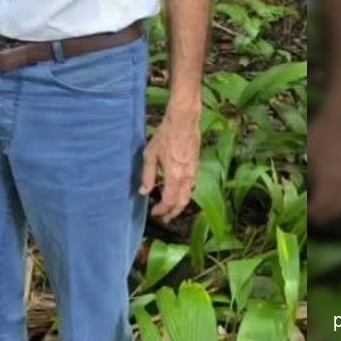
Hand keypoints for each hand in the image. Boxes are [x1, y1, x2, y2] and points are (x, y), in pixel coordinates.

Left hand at [140, 105, 201, 221]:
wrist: (184, 121)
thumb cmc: (165, 136)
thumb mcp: (150, 155)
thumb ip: (147, 175)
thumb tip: (144, 192)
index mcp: (174, 176)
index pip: (169, 201)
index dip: (162, 210)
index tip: (154, 213)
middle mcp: (186, 177)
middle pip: (181, 202)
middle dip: (173, 213)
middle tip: (165, 219)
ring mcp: (193, 172)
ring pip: (188, 195)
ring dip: (179, 205)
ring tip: (171, 209)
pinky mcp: (196, 166)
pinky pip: (191, 186)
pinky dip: (184, 194)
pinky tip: (178, 193)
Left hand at [307, 91, 340, 223]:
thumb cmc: (326, 128)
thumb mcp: (308, 149)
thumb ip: (305, 171)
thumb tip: (299, 187)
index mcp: (331, 179)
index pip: (322, 206)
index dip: (313, 214)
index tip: (304, 217)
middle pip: (338, 208)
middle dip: (327, 215)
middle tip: (316, 219)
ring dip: (340, 210)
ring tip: (330, 212)